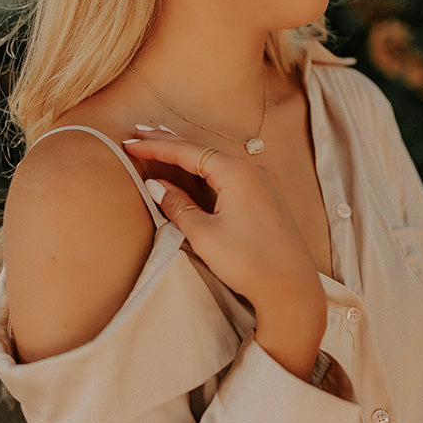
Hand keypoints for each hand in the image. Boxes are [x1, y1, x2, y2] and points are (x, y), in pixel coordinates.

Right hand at [125, 128, 326, 379]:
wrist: (292, 288)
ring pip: (215, 160)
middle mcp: (252, 169)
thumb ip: (177, 206)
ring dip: (187, 152)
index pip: (187, 152)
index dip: (156, 147)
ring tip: (161, 143)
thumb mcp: (204, 235)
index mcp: (236, 173)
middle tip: (139, 134)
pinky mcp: (265, 197)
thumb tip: (156, 185)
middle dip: (169, 142)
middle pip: (202, 149)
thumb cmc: (249, 262)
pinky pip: (228, 172)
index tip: (130, 144)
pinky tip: (194, 168)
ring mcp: (262, 182)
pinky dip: (205, 167)